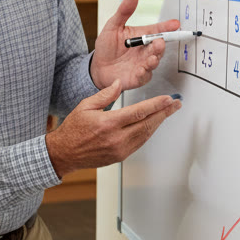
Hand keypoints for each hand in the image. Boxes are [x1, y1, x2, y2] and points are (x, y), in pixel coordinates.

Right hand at [45, 80, 180, 177]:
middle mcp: (116, 138)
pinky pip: (139, 143)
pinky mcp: (120, 156)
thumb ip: (105, 94)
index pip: (138, 112)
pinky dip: (148, 132)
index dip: (156, 105)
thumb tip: (119, 83)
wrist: (64, 153)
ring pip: (146, 134)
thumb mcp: (85, 106)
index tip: (168, 99)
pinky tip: (153, 125)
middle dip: (164, 113)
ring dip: (159, 123)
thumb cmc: (73, 130)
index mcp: (107, 123)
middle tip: (175, 105)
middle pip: (147, 124)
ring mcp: (119, 149)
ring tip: (168, 113)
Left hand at [89, 0, 180, 90]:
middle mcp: (145, 50)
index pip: (157, 30)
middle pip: (158, 47)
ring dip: (154, 59)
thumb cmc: (107, 47)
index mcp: (142, 37)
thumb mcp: (113, 26)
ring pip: (153, 61)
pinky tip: (141, 69)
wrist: (97, 67)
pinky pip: (144, 76)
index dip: (167, 27)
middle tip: (159, 42)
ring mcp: (143, 64)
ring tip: (152, 57)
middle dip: (160, 45)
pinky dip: (144, 73)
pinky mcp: (138, 77)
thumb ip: (124, 12)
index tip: (175, 24)